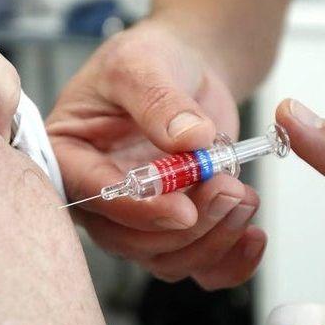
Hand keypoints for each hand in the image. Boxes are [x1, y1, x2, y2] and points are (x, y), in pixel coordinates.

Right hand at [47, 20, 264, 289]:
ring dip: (210, 240)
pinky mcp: (176, 227)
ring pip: (165, 259)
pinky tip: (253, 236)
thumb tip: (189, 140)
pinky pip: (197, 265)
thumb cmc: (150, 59)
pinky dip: (229, 262)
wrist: (187, 70)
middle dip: (183, 228)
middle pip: (127, 241)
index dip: (136, 208)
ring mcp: (138, 217)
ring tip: (243, 195)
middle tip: (226, 190)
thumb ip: (159, 100)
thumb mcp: (143, 62)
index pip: (91, 195)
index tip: (182, 207)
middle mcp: (99, 196)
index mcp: (71, 156)